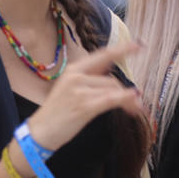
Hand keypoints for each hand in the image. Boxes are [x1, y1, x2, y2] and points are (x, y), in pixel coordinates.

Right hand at [26, 42, 144, 150]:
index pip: (103, 55)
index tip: (137, 45)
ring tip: (134, 110)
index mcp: (74, 69)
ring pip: (113, 90)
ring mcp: (79, 90)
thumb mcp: (70, 88)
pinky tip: (134, 100)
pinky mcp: (84, 105)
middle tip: (138, 103)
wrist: (41, 131)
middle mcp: (76, 76)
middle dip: (127, 92)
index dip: (122, 49)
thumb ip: (90, 79)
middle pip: (112, 79)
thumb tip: (113, 75)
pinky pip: (111, 99)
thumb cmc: (57, 112)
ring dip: (128, 101)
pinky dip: (124, 99)